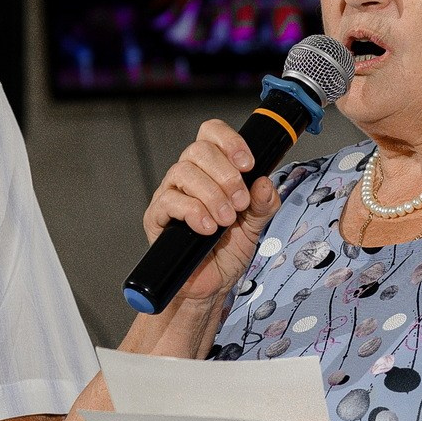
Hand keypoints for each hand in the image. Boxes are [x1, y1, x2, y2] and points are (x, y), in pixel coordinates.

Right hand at [145, 119, 282, 304]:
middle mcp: (188, 176)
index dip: (229, 140)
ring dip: (212, 195)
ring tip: (226, 220)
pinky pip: (169, 200)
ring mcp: (170, 194)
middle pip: (198, 149)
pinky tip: (208, 229)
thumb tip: (264, 183)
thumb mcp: (255, 226)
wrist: (209, 287)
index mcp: (211, 170)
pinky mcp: (157, 216)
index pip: (211, 134)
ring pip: (183, 172)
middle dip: (226, 175)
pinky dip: (193, 212)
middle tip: (240, 202)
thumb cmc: (226, 253)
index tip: (248, 164)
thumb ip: (264, 204)